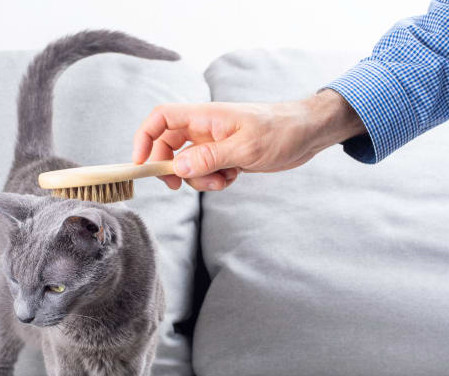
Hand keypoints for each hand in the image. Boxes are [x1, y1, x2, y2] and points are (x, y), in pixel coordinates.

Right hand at [132, 89, 365, 190]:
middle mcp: (206, 128)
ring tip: (223, 180)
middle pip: (169, 145)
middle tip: (177, 185)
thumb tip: (177, 167)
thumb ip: (209, 158)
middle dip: (171, 168)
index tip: (140, 164)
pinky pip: (207, 171)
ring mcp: (215, 142)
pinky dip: (215, 180)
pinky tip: (235, 177)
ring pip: (188, 163)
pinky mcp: (227, 155)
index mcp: (205, 117)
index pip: (161, 119)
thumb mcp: (245, 148)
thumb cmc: (281, 131)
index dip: (144, 138)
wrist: (308, 133)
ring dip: (198, 179)